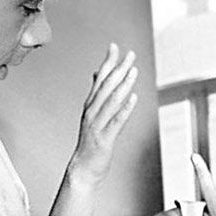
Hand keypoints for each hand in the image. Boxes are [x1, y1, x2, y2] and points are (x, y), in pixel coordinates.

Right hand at [68, 44, 137, 185]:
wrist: (82, 168)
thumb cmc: (91, 142)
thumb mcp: (92, 115)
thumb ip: (96, 94)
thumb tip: (96, 74)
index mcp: (90, 106)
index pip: (99, 79)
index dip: (107, 62)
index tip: (114, 46)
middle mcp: (92, 112)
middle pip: (106, 86)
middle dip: (118, 68)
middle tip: (130, 54)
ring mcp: (97, 125)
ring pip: (111, 101)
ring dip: (123, 85)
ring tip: (133, 70)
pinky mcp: (104, 139)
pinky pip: (115, 122)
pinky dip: (124, 109)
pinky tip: (133, 98)